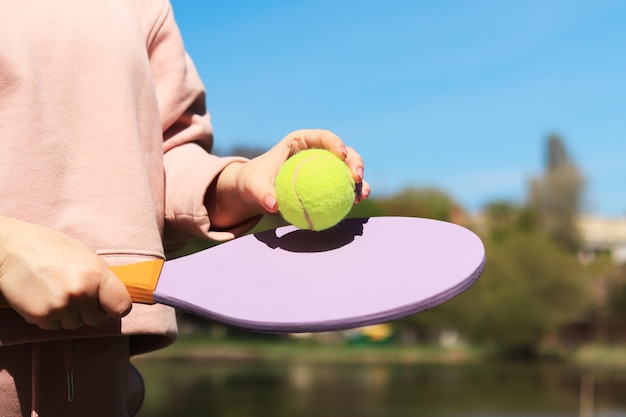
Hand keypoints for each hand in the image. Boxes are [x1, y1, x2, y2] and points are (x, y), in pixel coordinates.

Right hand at [0, 216, 131, 329]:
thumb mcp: (86, 256)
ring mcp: (60, 306)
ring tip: (57, 293)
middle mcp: (81, 293)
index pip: (122, 307)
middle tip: (76, 296)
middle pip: (97, 320)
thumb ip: (102, 279)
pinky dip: (50, 317)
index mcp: (97, 275)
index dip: (116, 308)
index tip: (109, 305)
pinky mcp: (40, 315)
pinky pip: (54, 327)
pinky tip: (43, 298)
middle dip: (90, 311)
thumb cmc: (51, 248)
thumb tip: (114, 299)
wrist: (11, 248)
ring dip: (68, 314)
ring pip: (75, 325)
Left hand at [205, 129, 370, 228]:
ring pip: (347, 169)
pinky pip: (342, 187)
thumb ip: (261, 193)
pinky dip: (351, 194)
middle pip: (342, 151)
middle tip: (356, 177)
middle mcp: (316, 151)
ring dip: (358, 181)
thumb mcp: (252, 186)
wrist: (257, 191)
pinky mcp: (327, 182)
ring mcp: (324, 167)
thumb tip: (273, 206)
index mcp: (300, 141)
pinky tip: (356, 203)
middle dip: (354, 161)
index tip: (341, 154)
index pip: (321, 136)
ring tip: (361, 195)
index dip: (335, 142)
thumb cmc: (253, 182)